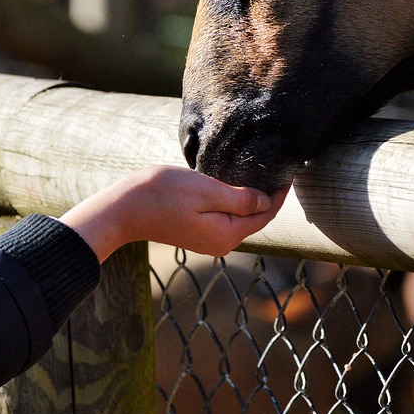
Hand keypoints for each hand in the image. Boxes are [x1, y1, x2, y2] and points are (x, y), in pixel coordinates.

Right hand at [59, 165, 288, 260]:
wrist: (123, 209)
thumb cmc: (163, 194)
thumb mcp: (206, 190)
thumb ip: (240, 198)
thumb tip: (267, 201)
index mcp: (227, 234)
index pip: (266, 214)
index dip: (280, 193)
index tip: (290, 170)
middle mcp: (222, 243)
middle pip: (256, 218)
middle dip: (270, 196)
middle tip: (281, 169)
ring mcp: (209, 240)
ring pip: (241, 218)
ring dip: (253, 199)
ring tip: (263, 175)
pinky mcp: (198, 233)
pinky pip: (226, 217)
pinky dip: (236, 203)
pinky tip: (237, 186)